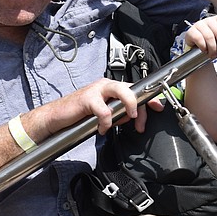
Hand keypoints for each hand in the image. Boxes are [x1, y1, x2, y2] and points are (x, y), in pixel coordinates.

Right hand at [30, 77, 145, 136]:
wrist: (58, 117)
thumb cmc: (80, 114)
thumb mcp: (104, 114)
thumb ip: (119, 114)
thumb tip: (131, 118)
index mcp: (112, 89)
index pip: (135, 89)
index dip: (149, 97)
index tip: (158, 107)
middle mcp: (106, 86)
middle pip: (131, 88)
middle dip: (140, 106)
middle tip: (140, 123)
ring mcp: (97, 90)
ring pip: (121, 90)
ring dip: (129, 104)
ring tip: (128, 118)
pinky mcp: (87, 99)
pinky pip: (103, 110)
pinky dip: (106, 122)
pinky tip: (102, 129)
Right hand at [185, 15, 216, 57]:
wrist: (195, 46)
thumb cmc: (210, 41)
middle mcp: (208, 20)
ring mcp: (199, 25)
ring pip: (209, 36)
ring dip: (213, 48)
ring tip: (213, 54)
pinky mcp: (191, 31)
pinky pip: (199, 39)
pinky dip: (203, 46)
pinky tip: (204, 50)